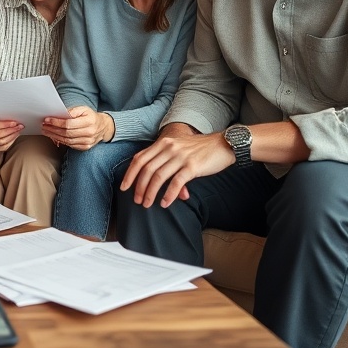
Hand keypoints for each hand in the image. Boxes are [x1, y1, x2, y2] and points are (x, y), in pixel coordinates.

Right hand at [0, 111, 22, 152]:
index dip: (4, 124)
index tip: (14, 122)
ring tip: (18, 131)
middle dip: (11, 131)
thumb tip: (12, 116)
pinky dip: (10, 142)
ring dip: (12, 136)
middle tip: (19, 126)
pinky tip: (14, 137)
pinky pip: (2, 147)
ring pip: (0, 142)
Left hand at [41, 105, 114, 149]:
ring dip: (54, 136)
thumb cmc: (90, 116)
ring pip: (67, 140)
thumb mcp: (83, 109)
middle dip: (53, 129)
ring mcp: (88, 141)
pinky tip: (54, 137)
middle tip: (44, 126)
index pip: (69, 123)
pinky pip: (70, 145)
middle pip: (66, 133)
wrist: (103, 127)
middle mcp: (89, 132)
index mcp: (89, 121)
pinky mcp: (85, 147)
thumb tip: (59, 114)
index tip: (47, 120)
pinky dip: (60, 141)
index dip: (56, 122)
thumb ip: (72, 111)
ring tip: (46, 131)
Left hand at [119, 123, 233, 207]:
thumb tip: (161, 187)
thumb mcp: (180, 152)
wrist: (223, 144)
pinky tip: (165, 204)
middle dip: (139, 187)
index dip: (129, 174)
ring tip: (147, 204)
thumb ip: (168, 165)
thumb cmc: (200, 150)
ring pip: (158, 177)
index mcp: (164, 143)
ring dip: (150, 193)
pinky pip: (176, 183)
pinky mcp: (192, 166)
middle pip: (146, 169)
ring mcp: (180, 156)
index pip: (140, 158)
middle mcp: (169, 148)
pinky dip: (168, 195)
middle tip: (137, 200)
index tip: (124, 187)